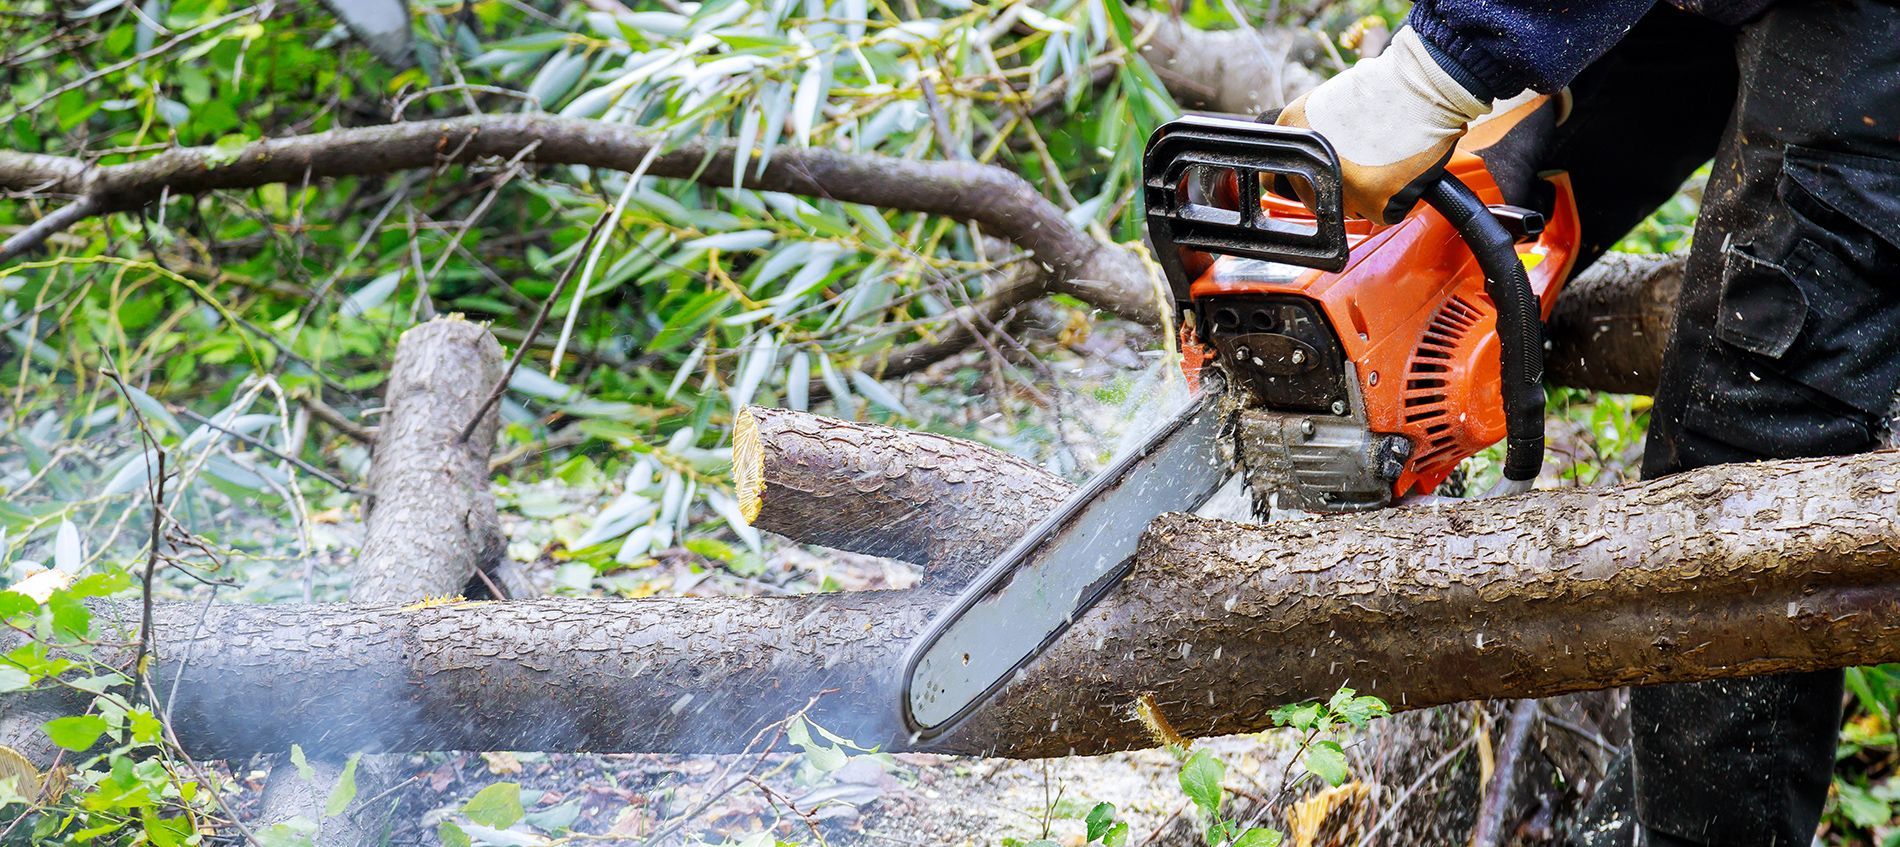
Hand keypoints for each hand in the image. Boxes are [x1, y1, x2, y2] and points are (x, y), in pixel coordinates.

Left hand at [1275, 27, 1491, 223]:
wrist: (1421, 82)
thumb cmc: (1387, 84)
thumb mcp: (1330, 101)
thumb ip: (1316, 135)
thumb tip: (1317, 161)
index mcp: (1293, 132)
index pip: (1281, 181)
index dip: (1305, 186)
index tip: (1321, 184)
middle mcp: (1311, 164)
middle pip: (1320, 200)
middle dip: (1344, 190)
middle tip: (1371, 165)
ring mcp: (1341, 187)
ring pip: (1355, 210)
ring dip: (1373, 196)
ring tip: (1391, 160)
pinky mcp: (1374, 201)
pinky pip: (1387, 214)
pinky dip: (1400, 199)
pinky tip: (1406, 170)